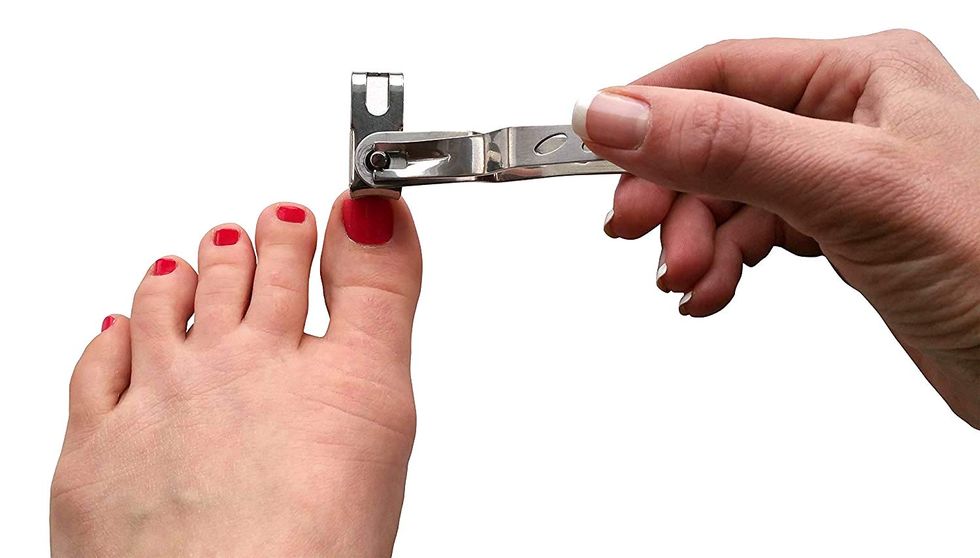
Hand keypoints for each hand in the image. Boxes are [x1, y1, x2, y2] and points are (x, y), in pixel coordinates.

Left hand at [51, 195, 421, 555]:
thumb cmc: (315, 534)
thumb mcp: (381, 398)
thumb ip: (380, 292)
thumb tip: (375, 210)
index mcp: (293, 356)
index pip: (299, 264)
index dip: (307, 229)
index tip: (314, 211)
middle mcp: (220, 365)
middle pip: (235, 278)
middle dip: (254, 243)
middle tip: (265, 224)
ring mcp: (152, 403)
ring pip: (161, 308)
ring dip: (182, 277)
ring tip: (192, 263)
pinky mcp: (93, 451)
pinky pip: (94, 370)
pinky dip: (112, 339)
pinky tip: (121, 331)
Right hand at [573, 29, 979, 427]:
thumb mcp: (851, 189)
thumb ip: (728, 145)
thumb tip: (616, 113)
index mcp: (863, 75)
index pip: (721, 72)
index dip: (648, 111)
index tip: (591, 151)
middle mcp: (849, 118)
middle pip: (714, 141)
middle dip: (673, 197)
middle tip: (642, 240)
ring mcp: (843, 178)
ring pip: (728, 194)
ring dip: (695, 240)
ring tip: (690, 282)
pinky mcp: (841, 234)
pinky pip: (751, 234)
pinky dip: (722, 264)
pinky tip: (714, 291)